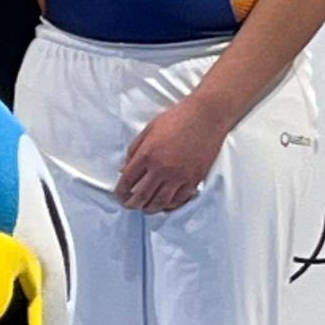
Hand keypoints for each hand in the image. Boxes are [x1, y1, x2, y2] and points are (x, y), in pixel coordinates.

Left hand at [115, 98, 230, 213]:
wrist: (206, 116)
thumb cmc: (177, 119)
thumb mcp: (148, 130)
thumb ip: (134, 150)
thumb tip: (124, 169)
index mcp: (147, 155)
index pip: (128, 180)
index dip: (120, 191)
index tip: (119, 195)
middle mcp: (162, 169)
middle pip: (142, 195)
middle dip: (132, 204)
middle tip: (129, 205)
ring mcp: (179, 176)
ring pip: (160, 202)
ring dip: (149, 208)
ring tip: (145, 208)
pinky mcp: (194, 180)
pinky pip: (179, 200)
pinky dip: (169, 205)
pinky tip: (164, 205)